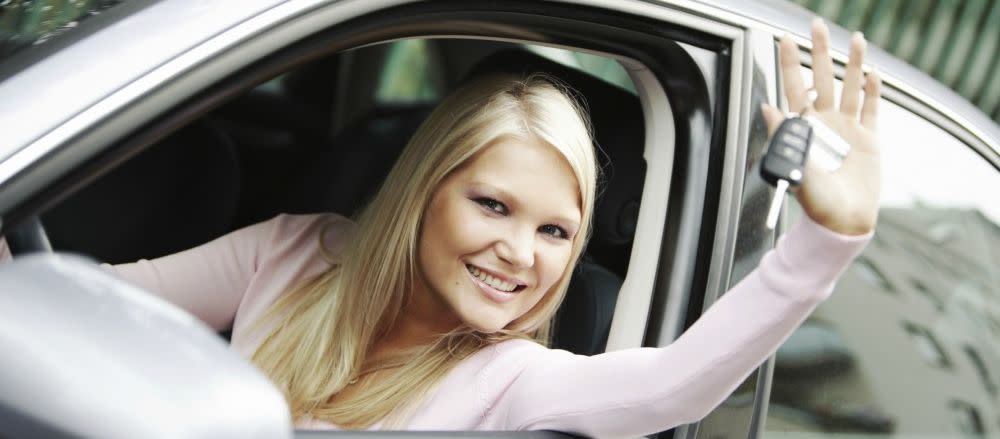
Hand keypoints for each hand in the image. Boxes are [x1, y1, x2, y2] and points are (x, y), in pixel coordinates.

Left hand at [762, 19, 881, 235]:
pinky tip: (872, 73)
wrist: (840, 223)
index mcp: (804, 127)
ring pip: (850, 88)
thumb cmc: (814, 201)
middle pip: (824, 78)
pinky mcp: (869, 141)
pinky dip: (873, 91)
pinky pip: (871, 110)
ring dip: (852, 63)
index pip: (795, 87)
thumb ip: (783, 135)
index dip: (791, 63)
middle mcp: (825, 123)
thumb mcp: (793, 166)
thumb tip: (766, 107)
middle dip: (820, 51)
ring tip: (855, 38)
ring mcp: (848, 130)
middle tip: (817, 25)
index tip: (785, 38)